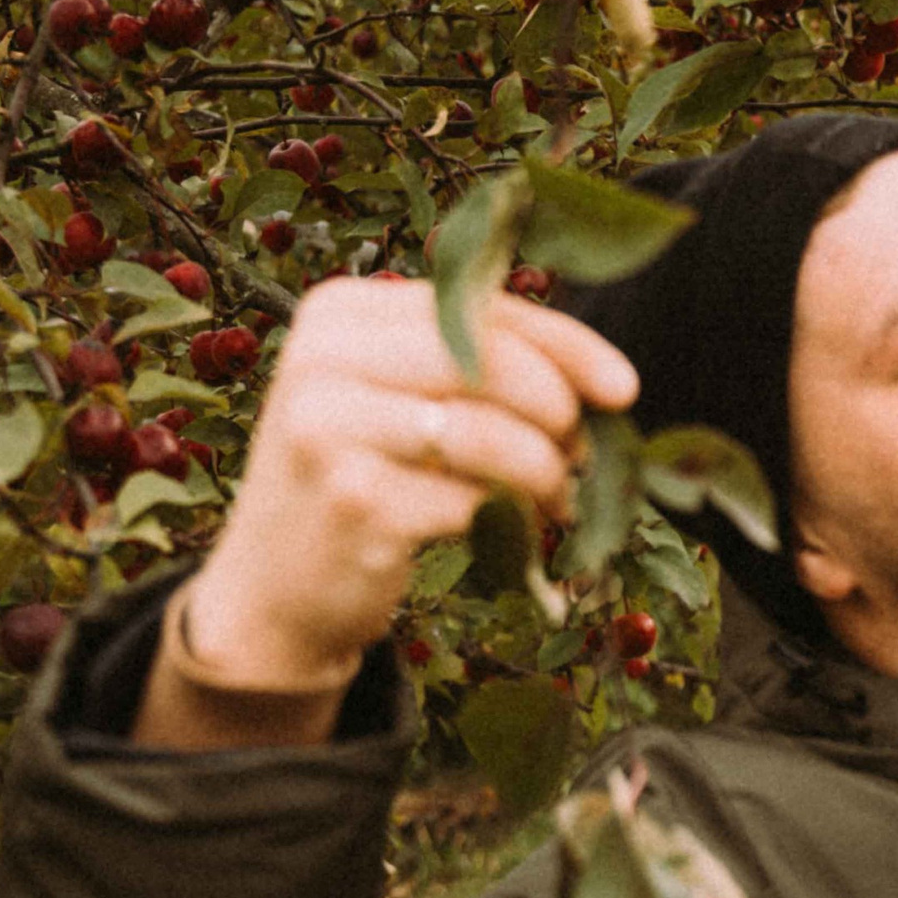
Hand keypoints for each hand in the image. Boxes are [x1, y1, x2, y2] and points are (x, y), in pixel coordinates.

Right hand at [164, 278, 638, 697]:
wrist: (272, 590)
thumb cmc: (359, 482)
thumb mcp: (394, 402)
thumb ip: (473, 369)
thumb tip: (603, 383)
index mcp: (338, 313)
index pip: (476, 307)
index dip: (565, 345)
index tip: (624, 389)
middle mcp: (322, 358)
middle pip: (488, 361)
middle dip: (558, 411)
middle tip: (582, 454)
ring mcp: (329, 429)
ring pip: (490, 433)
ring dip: (547, 472)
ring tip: (559, 498)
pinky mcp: (354, 501)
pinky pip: (474, 499)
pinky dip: (515, 519)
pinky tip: (521, 533)